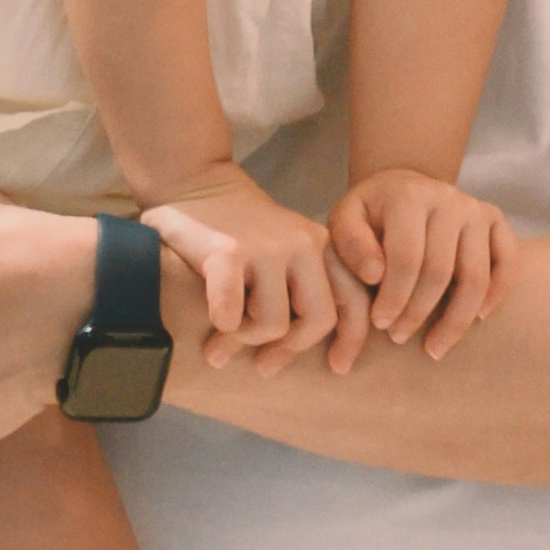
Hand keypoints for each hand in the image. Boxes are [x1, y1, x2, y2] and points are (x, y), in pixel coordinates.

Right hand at [150, 190, 370, 379]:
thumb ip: (301, 289)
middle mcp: (303, 243)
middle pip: (318, 320)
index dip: (351, 339)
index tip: (337, 367)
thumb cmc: (237, 233)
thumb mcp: (283, 254)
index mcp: (321, 245)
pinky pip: (232, 313)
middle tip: (263, 366)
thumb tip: (309, 356)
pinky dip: (222, 324)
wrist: (194, 183)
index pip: (355, 300)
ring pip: (273, 324)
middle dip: (289, 349)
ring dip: (245, 338)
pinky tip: (213, 321)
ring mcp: (267, 246)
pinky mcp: (228, 252)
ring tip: (223, 336)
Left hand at [332, 170, 517, 360]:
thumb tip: (375, 274)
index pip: (405, 258)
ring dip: (456, 320)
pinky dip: (498, 293)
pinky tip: (479, 319)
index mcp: (408, 195)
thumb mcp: (345, 222)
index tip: (379, 324)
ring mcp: (475, 208)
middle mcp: (447, 197)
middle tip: (399, 337)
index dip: (393, 298)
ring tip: (435, 347)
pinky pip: (508, 262)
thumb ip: (350, 245)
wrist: (402, 188)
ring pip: (476, 276)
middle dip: (418, 313)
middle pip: (440, 271)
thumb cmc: (369, 217)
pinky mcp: (495, 219)